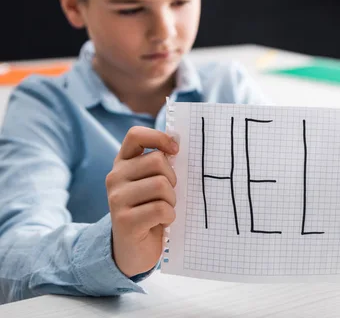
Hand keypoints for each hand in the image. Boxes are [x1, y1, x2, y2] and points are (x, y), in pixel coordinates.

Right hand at [105, 126, 178, 277]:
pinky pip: (161, 209)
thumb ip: (158, 165)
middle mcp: (115, 177)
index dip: (158, 137)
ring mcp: (117, 199)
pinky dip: (169, 217)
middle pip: (157, 161)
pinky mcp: (124, 221)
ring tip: (163, 211)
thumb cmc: (148, 212)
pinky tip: (161, 223)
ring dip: (171, 201)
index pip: (136, 135)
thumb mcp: (149, 183)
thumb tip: (176, 146)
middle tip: (167, 196)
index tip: (175, 151)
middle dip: (172, 179)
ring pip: (161, 185)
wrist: (132, 252)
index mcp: (122, 163)